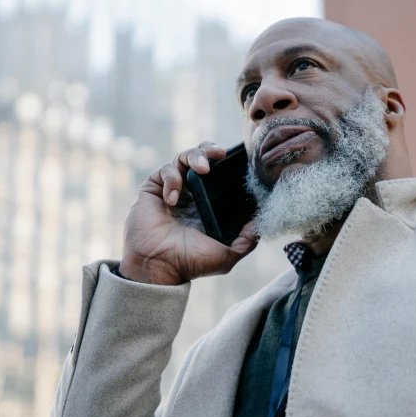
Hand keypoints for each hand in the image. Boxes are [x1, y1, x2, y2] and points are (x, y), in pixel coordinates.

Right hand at [119, 142, 257, 284]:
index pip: (221, 175)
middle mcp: (192, 194)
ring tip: (202, 168)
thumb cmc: (190, 263)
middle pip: (203, 158)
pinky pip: (165, 171)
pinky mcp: (154, 189)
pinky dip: (171, 180)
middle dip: (211, 149)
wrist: (158, 267)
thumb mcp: (226, 255)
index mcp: (209, 204)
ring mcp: (173, 189)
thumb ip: (246, 241)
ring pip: (184, 157)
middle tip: (220, 154)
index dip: (229, 165)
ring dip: (195, 156)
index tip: (240, 161)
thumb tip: (261, 224)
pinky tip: (173, 199)